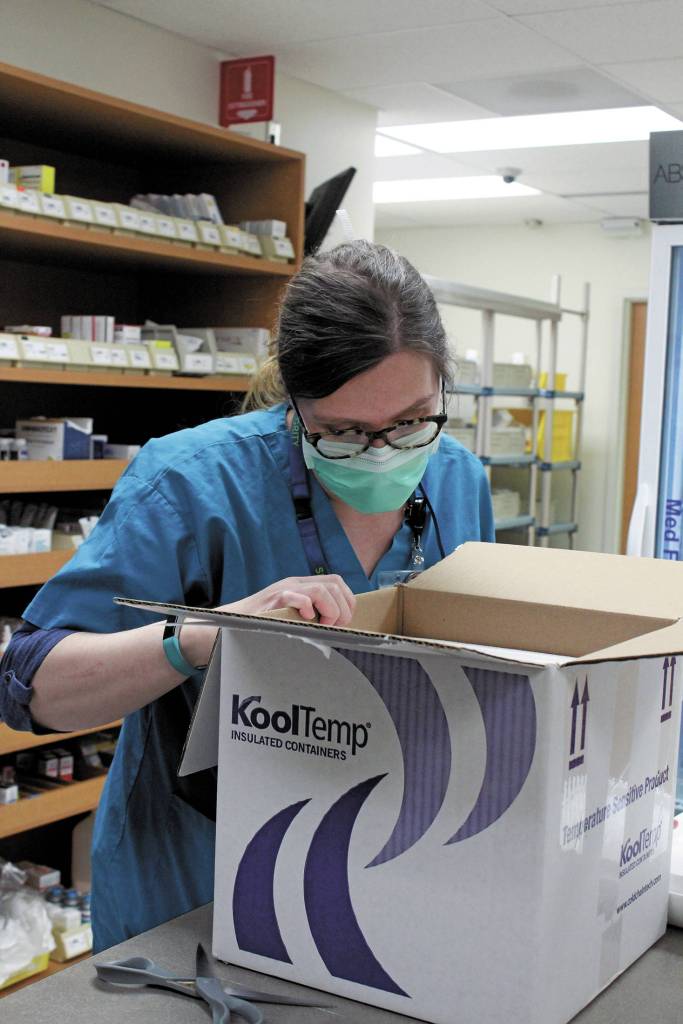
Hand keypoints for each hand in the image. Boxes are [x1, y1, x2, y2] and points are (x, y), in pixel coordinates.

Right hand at [224, 574, 355, 626]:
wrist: (231, 621)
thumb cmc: (263, 623)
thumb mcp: (290, 612)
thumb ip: (309, 612)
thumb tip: (335, 627)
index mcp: (302, 586)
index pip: (336, 582)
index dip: (347, 600)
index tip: (345, 620)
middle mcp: (295, 584)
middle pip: (334, 584)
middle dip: (343, 608)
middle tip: (335, 626)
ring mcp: (284, 590)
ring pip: (321, 589)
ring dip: (330, 610)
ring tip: (323, 625)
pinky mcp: (272, 600)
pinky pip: (295, 596)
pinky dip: (306, 607)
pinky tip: (306, 619)